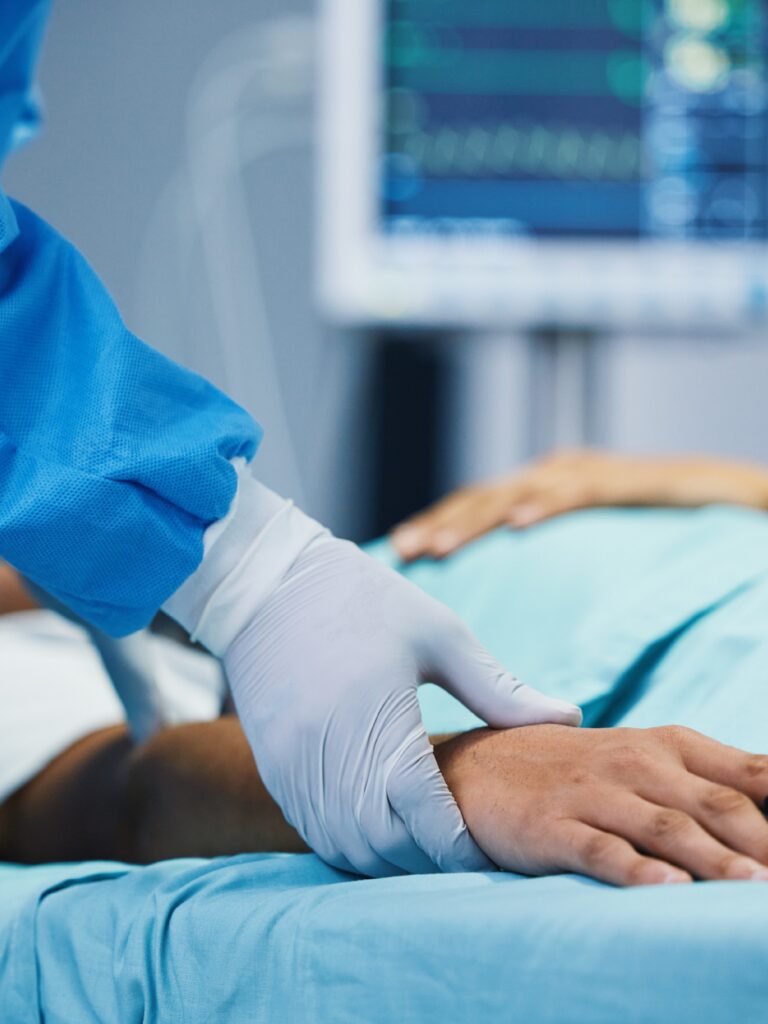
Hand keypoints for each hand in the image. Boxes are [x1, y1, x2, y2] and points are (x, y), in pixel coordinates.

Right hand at [224, 535, 581, 876]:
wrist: (266, 583)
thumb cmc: (361, 600)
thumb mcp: (439, 634)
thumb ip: (500, 690)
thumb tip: (569, 717)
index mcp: (381, 725)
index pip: (428, 819)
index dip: (463, 848)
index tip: (490, 853)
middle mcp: (331, 759)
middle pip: (386, 846)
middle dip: (428, 861)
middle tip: (463, 852)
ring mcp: (295, 768)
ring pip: (346, 846)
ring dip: (387, 857)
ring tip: (423, 845)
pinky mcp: (275, 767)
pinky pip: (313, 830)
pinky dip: (349, 842)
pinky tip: (376, 828)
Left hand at [391, 449, 767, 561]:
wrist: (720, 491)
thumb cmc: (651, 522)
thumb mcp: (586, 540)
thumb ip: (547, 558)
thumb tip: (508, 604)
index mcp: (539, 490)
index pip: (474, 507)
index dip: (436, 526)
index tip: (399, 553)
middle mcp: (553, 474)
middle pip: (482, 499)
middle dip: (439, 525)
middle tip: (402, 552)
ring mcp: (585, 473)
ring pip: (518, 495)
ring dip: (476, 520)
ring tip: (441, 549)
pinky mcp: (622, 480)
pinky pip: (579, 493)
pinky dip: (547, 505)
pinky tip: (520, 525)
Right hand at [435, 724, 767, 885]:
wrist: (480, 765)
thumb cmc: (583, 772)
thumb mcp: (649, 763)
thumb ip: (712, 785)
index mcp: (670, 746)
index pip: (749, 773)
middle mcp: (636, 764)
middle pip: (715, 805)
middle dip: (763, 842)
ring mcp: (592, 794)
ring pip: (665, 827)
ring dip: (716, 860)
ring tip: (755, 889)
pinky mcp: (552, 826)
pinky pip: (600, 850)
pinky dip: (636, 870)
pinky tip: (667, 887)